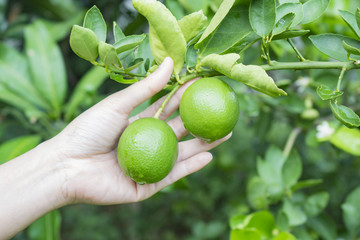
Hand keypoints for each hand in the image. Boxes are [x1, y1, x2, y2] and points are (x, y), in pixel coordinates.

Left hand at [54, 57, 230, 204]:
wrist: (66, 166)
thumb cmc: (87, 131)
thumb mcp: (117, 105)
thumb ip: (145, 88)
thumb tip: (169, 62)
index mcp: (138, 124)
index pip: (168, 110)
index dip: (186, 99)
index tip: (204, 87)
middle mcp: (147, 143)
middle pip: (179, 132)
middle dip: (201, 122)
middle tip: (222, 112)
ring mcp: (149, 164)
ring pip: (181, 154)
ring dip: (203, 144)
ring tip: (225, 133)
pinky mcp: (147, 185)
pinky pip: (173, 175)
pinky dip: (191, 167)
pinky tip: (208, 155)